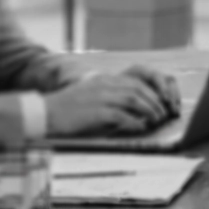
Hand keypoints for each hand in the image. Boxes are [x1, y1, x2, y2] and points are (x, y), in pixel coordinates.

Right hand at [44, 65, 180, 136]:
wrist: (45, 113)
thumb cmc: (68, 109)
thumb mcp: (91, 95)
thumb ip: (111, 98)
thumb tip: (134, 110)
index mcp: (104, 79)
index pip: (136, 81)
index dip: (152, 93)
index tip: (160, 104)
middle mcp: (105, 84)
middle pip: (139, 89)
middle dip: (155, 102)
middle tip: (163, 114)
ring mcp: (101, 97)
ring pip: (134, 100)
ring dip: (149, 111)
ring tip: (156, 120)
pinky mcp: (96, 111)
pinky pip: (122, 115)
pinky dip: (134, 122)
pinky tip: (140, 128)